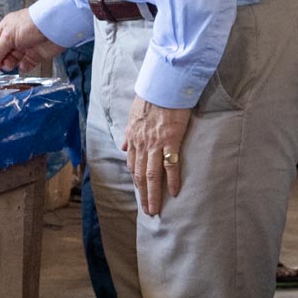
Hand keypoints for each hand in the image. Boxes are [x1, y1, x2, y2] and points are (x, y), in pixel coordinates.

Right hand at [0, 8, 62, 71]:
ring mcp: (25, 47)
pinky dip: (23, 67)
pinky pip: (26, 64)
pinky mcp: (36, 55)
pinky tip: (23, 66)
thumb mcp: (8, 37)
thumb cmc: (30, 24)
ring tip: (10, 65)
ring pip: (12, 60)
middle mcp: (14, 38)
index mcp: (5, 29)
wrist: (54, 26)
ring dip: (9, 64)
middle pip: (1, 53)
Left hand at [121, 97, 191, 215]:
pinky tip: (174, 193)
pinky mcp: (170, 140)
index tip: (140, 194)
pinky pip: (170, 165)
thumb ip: (128, 132)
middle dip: (143, 194)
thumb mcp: (132, 115)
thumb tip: (123, 146)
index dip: (136, 181)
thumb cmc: (150, 99)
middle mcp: (141, 144)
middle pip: (141, 175)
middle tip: (148, 211)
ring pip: (152, 174)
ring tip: (155, 210)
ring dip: (153, 194)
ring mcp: (155, 143)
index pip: (133, 165)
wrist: (162, 86)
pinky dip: (172, 180)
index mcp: (134, 138)